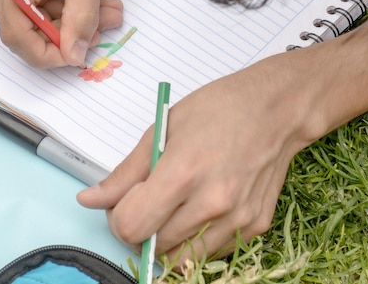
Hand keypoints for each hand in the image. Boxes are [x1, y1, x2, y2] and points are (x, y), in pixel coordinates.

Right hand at [0, 0, 122, 67]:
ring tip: (105, 9)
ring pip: (33, 21)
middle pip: (27, 32)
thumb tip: (74, 55)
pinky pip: (31, 7)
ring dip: (70, 21)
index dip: (51, 56)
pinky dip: (60, 8)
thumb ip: (83, 16)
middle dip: (68, 36)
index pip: (20, 39)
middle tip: (103, 27)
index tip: (80, 55)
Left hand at [77, 51, 320, 266]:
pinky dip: (199, 239)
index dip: (119, 217)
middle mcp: (213, 203)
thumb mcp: (164, 129)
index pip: (132, 227)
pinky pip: (212, 252)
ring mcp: (238, 218)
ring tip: (178, 206)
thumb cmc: (220, 108)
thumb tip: (89, 199)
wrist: (277, 109)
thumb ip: (126, 172)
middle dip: (143, 229)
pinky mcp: (255, 226)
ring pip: (182, 259)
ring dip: (170, 240)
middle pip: (153, 248)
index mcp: (184, 173)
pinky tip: (204, 208)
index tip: (127, 201)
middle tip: (152, 201)